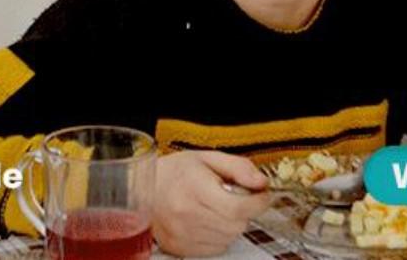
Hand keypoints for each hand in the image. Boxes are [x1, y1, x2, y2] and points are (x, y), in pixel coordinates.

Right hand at [153, 150, 271, 256]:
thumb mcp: (208, 158)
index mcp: (193, 187)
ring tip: (217, 207)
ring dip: (231, 224)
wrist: (143, 188)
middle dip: (244, 211)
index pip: (237, 207)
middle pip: (236, 224)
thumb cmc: (175, 171)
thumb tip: (261, 182)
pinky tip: (208, 219)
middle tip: (235, 197)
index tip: (263, 195)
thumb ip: (238, 167)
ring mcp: (181, 233)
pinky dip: (219, 235)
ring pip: (228, 237)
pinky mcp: (178, 247)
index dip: (258, 202)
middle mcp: (185, 213)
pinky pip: (215, 248)